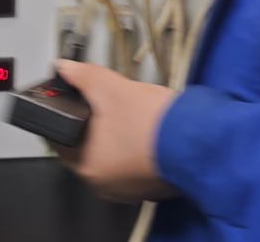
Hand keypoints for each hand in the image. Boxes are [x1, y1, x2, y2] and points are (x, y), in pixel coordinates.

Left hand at [51, 60, 178, 203]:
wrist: (198, 141)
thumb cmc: (150, 120)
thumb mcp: (110, 87)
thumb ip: (82, 76)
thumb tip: (63, 68)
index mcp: (86, 166)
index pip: (61, 140)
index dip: (66, 114)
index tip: (75, 101)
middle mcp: (103, 186)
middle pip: (88, 147)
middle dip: (95, 124)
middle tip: (108, 104)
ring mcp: (129, 191)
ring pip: (112, 156)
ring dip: (117, 138)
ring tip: (131, 115)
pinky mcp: (151, 189)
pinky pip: (134, 165)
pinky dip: (136, 149)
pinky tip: (147, 132)